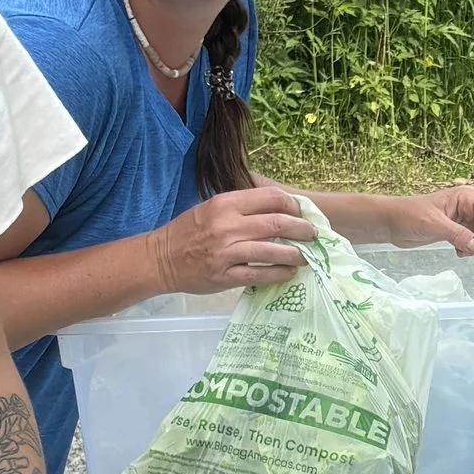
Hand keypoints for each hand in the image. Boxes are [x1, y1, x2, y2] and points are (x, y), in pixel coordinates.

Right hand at [151, 187, 316, 295]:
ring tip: (305, 257)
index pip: (270, 197)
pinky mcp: (225, 275)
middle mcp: (228, 225)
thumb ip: (241, 206)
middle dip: (302, 229)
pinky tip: (289, 273)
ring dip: (295, 254)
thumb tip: (277, 208)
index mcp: (226, 203)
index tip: (301, 212)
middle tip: (312, 235)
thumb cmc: (188, 231)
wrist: (160, 258)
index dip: (292, 204)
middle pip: (277, 223)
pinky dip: (279, 274)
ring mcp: (227, 251)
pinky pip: (259, 274)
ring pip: (272, 250)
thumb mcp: (212, 207)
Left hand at [396, 181, 473, 258]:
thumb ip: (457, 235)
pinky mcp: (459, 230)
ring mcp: (465, 218)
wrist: (392, 223)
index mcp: (467, 197)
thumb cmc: (408, 215)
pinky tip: (457, 250)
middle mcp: (469, 206)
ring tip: (459, 251)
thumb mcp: (434, 224)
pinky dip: (470, 249)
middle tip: (470, 253)